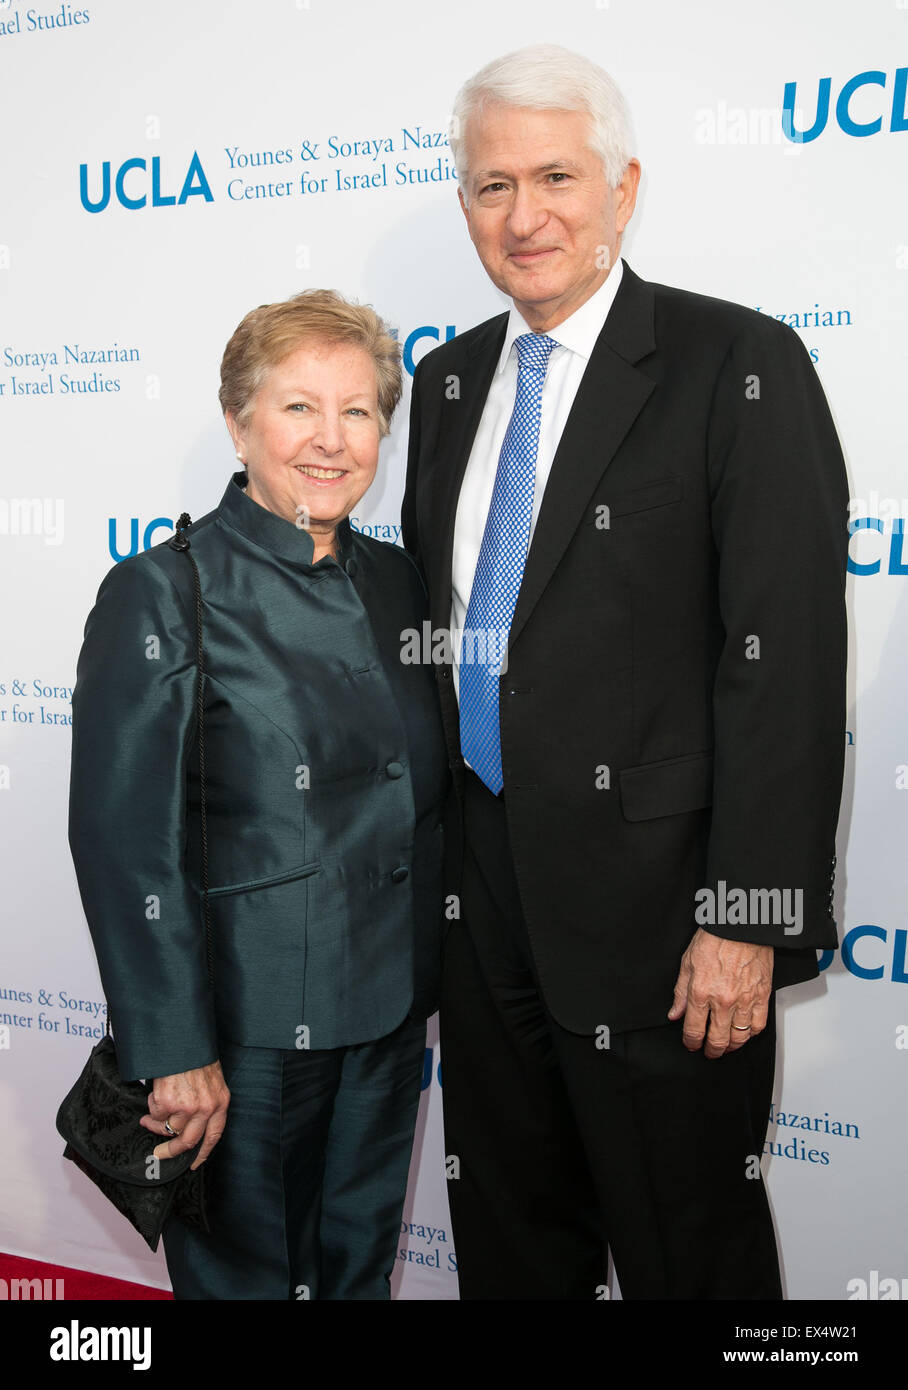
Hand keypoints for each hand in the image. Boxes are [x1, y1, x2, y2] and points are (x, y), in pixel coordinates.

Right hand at [139, 1061, 229, 1168]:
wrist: (183, 1040)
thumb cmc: (196, 1057)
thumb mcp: (212, 1081)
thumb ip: (206, 1103)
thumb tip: (189, 1125)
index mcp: (220, 1102)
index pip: (214, 1136)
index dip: (203, 1153)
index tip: (193, 1164)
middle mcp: (205, 1107)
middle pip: (188, 1141)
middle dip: (171, 1151)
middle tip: (159, 1153)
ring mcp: (186, 1106)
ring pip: (169, 1128)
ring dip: (156, 1124)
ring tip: (150, 1117)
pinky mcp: (167, 1102)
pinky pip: (156, 1114)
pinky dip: (152, 1108)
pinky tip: (153, 1096)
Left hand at [668, 930, 772, 1057]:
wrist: (741, 925)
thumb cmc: (715, 938)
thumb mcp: (687, 962)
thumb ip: (680, 992)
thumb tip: (675, 1014)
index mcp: (701, 992)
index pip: (694, 1030)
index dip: (691, 1042)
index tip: (691, 1045)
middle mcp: (723, 1000)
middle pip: (717, 1040)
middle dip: (711, 1051)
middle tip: (709, 1052)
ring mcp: (745, 1000)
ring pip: (739, 1038)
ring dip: (731, 1047)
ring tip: (726, 1047)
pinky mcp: (762, 996)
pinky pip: (758, 1026)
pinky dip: (751, 1034)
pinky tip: (744, 1034)